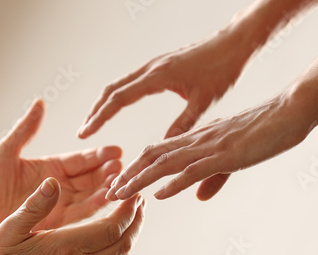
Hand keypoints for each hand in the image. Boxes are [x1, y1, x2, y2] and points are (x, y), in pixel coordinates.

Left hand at [0, 100, 122, 254]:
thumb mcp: (6, 152)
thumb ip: (26, 130)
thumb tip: (40, 103)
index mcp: (51, 167)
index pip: (81, 160)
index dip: (99, 155)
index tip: (116, 150)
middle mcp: (60, 186)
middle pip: (91, 177)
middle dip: (108, 172)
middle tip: (122, 166)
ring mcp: (60, 204)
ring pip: (90, 195)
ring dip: (105, 189)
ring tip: (120, 182)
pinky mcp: (57, 222)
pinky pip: (80, 214)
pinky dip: (95, 207)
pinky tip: (107, 200)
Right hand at [0, 178, 145, 254]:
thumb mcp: (9, 229)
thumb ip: (35, 205)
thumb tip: (54, 182)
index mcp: (65, 247)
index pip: (111, 229)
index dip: (128, 210)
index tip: (134, 193)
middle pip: (123, 243)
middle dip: (137, 220)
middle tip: (140, 200)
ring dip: (130, 233)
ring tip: (132, 213)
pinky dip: (117, 244)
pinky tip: (110, 233)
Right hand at [78, 27, 249, 139]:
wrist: (233, 44)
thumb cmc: (222, 69)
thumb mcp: (203, 101)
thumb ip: (183, 124)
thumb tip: (163, 147)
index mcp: (158, 77)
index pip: (118, 99)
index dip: (99, 117)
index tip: (85, 132)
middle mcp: (151, 68)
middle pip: (112, 89)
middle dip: (96, 111)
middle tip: (83, 131)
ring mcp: (154, 65)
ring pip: (120, 83)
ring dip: (105, 102)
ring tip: (95, 120)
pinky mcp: (160, 65)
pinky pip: (131, 80)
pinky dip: (118, 94)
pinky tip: (118, 105)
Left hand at [106, 92, 310, 200]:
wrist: (289, 112)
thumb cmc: (264, 130)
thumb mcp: (235, 158)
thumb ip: (214, 177)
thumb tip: (199, 197)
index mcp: (197, 138)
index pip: (158, 151)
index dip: (137, 167)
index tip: (121, 181)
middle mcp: (197, 140)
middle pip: (153, 156)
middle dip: (129, 174)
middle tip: (108, 191)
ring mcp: (210, 146)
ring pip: (166, 163)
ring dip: (141, 179)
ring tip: (120, 194)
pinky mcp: (226, 154)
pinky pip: (194, 169)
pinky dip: (174, 183)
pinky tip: (159, 194)